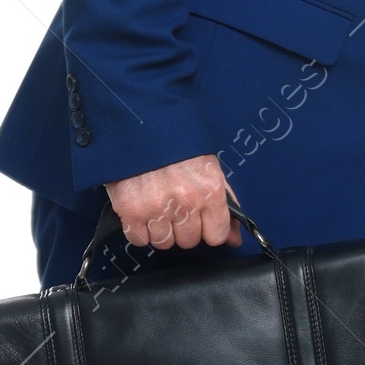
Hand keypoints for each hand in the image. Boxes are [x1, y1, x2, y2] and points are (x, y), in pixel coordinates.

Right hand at [106, 154, 241, 248]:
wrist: (141, 122)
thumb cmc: (177, 145)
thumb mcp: (210, 169)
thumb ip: (225, 206)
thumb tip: (234, 240)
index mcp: (209, 191)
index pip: (216, 236)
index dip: (208, 229)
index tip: (200, 219)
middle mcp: (185, 202)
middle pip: (188, 241)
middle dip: (182, 228)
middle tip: (174, 206)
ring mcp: (156, 208)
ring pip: (163, 242)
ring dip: (160, 229)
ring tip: (156, 205)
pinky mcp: (130, 211)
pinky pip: (138, 239)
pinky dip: (138, 229)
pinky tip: (141, 211)